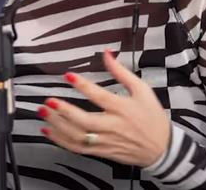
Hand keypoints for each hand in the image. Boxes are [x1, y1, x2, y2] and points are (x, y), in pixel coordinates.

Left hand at [38, 49, 170, 166]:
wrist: (161, 148)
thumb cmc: (152, 116)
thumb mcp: (142, 90)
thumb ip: (122, 72)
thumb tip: (107, 53)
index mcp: (123, 108)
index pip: (100, 96)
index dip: (83, 86)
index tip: (68, 76)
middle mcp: (113, 126)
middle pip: (84, 121)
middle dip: (64, 111)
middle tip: (49, 101)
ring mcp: (106, 141)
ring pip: (78, 136)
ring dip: (58, 125)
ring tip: (44, 113)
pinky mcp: (102, 151)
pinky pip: (78, 148)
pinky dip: (61, 141)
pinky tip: (49, 131)